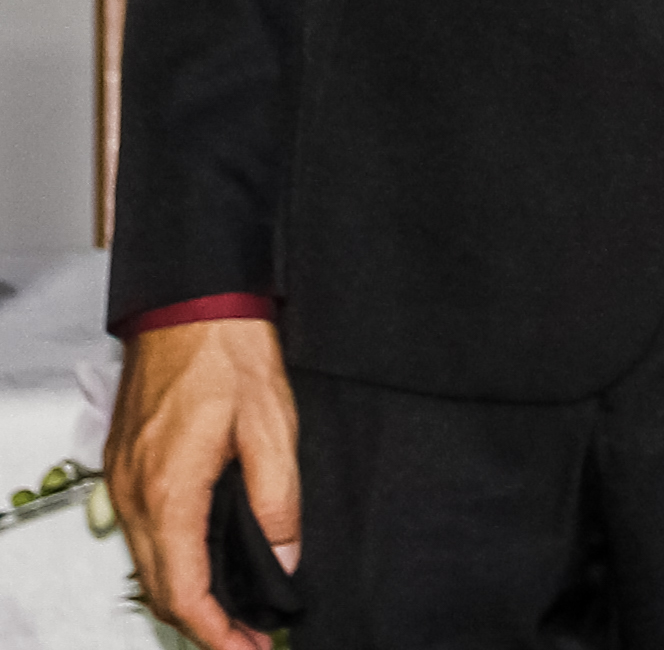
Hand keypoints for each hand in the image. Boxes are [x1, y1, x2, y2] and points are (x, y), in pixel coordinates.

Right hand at [104, 317, 300, 649]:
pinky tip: (208, 563)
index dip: (216, 633)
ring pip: (149, 562)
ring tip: (236, 613)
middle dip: (203, 625)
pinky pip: (144, 532)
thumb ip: (277, 501)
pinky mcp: (127, 466)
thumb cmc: (231, 356)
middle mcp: (135, 496)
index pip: (183, 591)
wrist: (189, 304)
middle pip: (161, 587)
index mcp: (170, 493)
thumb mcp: (273, 427)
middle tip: (250, 642)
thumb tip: (284, 561)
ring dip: (187, 595)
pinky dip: (173, 560)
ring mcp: (124, 481)